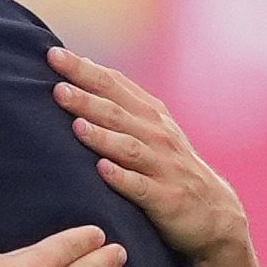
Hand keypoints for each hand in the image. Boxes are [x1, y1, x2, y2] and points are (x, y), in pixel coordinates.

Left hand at [52, 45, 249, 260]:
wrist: (213, 211)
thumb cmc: (169, 167)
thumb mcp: (152, 129)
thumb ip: (121, 104)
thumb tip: (82, 73)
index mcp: (149, 115)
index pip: (113, 85)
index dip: (84, 69)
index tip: (53, 54)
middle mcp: (156, 135)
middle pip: (117, 113)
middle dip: (87, 99)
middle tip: (57, 89)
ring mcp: (162, 166)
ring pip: (129, 147)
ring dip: (103, 136)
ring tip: (77, 126)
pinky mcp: (165, 198)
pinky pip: (141, 187)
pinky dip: (122, 177)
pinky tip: (102, 170)